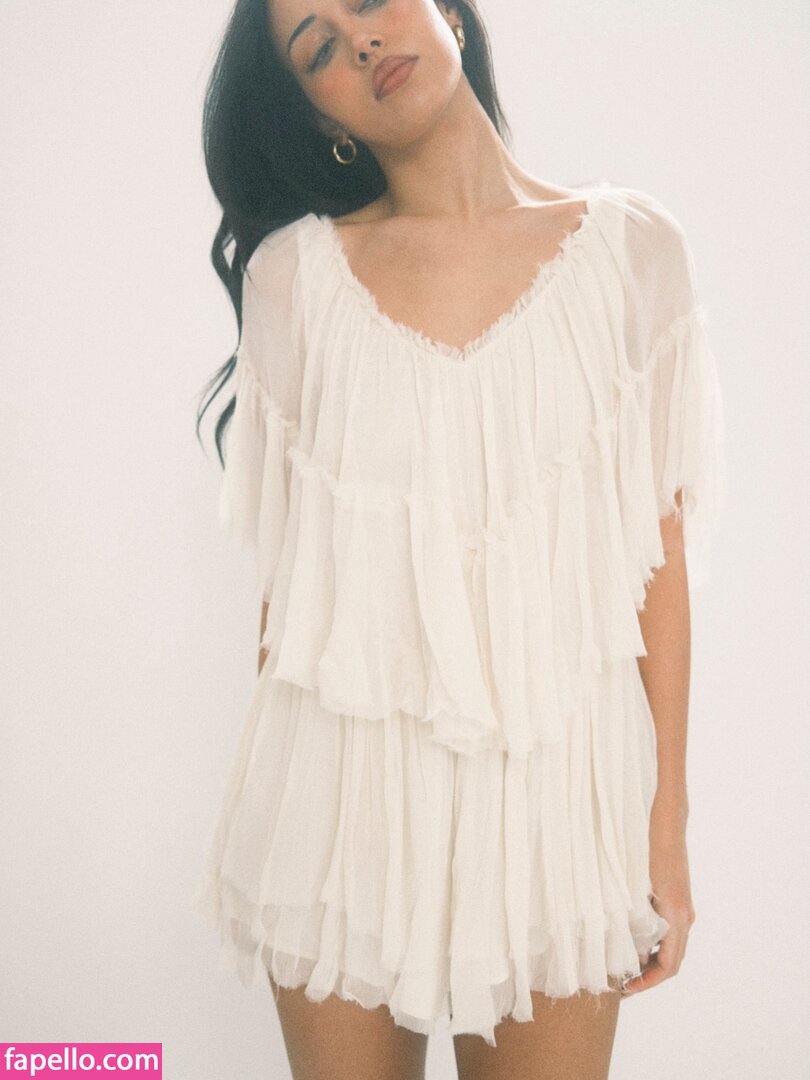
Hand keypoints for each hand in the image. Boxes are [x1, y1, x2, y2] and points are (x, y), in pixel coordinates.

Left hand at [621, 830, 695, 995]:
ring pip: (670, 947)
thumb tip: (620, 949)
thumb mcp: (635, 888)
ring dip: (649, 961)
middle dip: (647, 976)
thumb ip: (632, 919)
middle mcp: (685, 916)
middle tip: (621, 984)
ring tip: (622, 967)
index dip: (648, 982)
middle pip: (671, 961)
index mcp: (677, 917)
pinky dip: (652, 944)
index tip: (626, 989)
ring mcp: (683, 908)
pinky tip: (630, 942)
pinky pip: (669, 932)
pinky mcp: (678, 900)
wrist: (665, 824)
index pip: (669, 965)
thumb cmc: (647, 851)